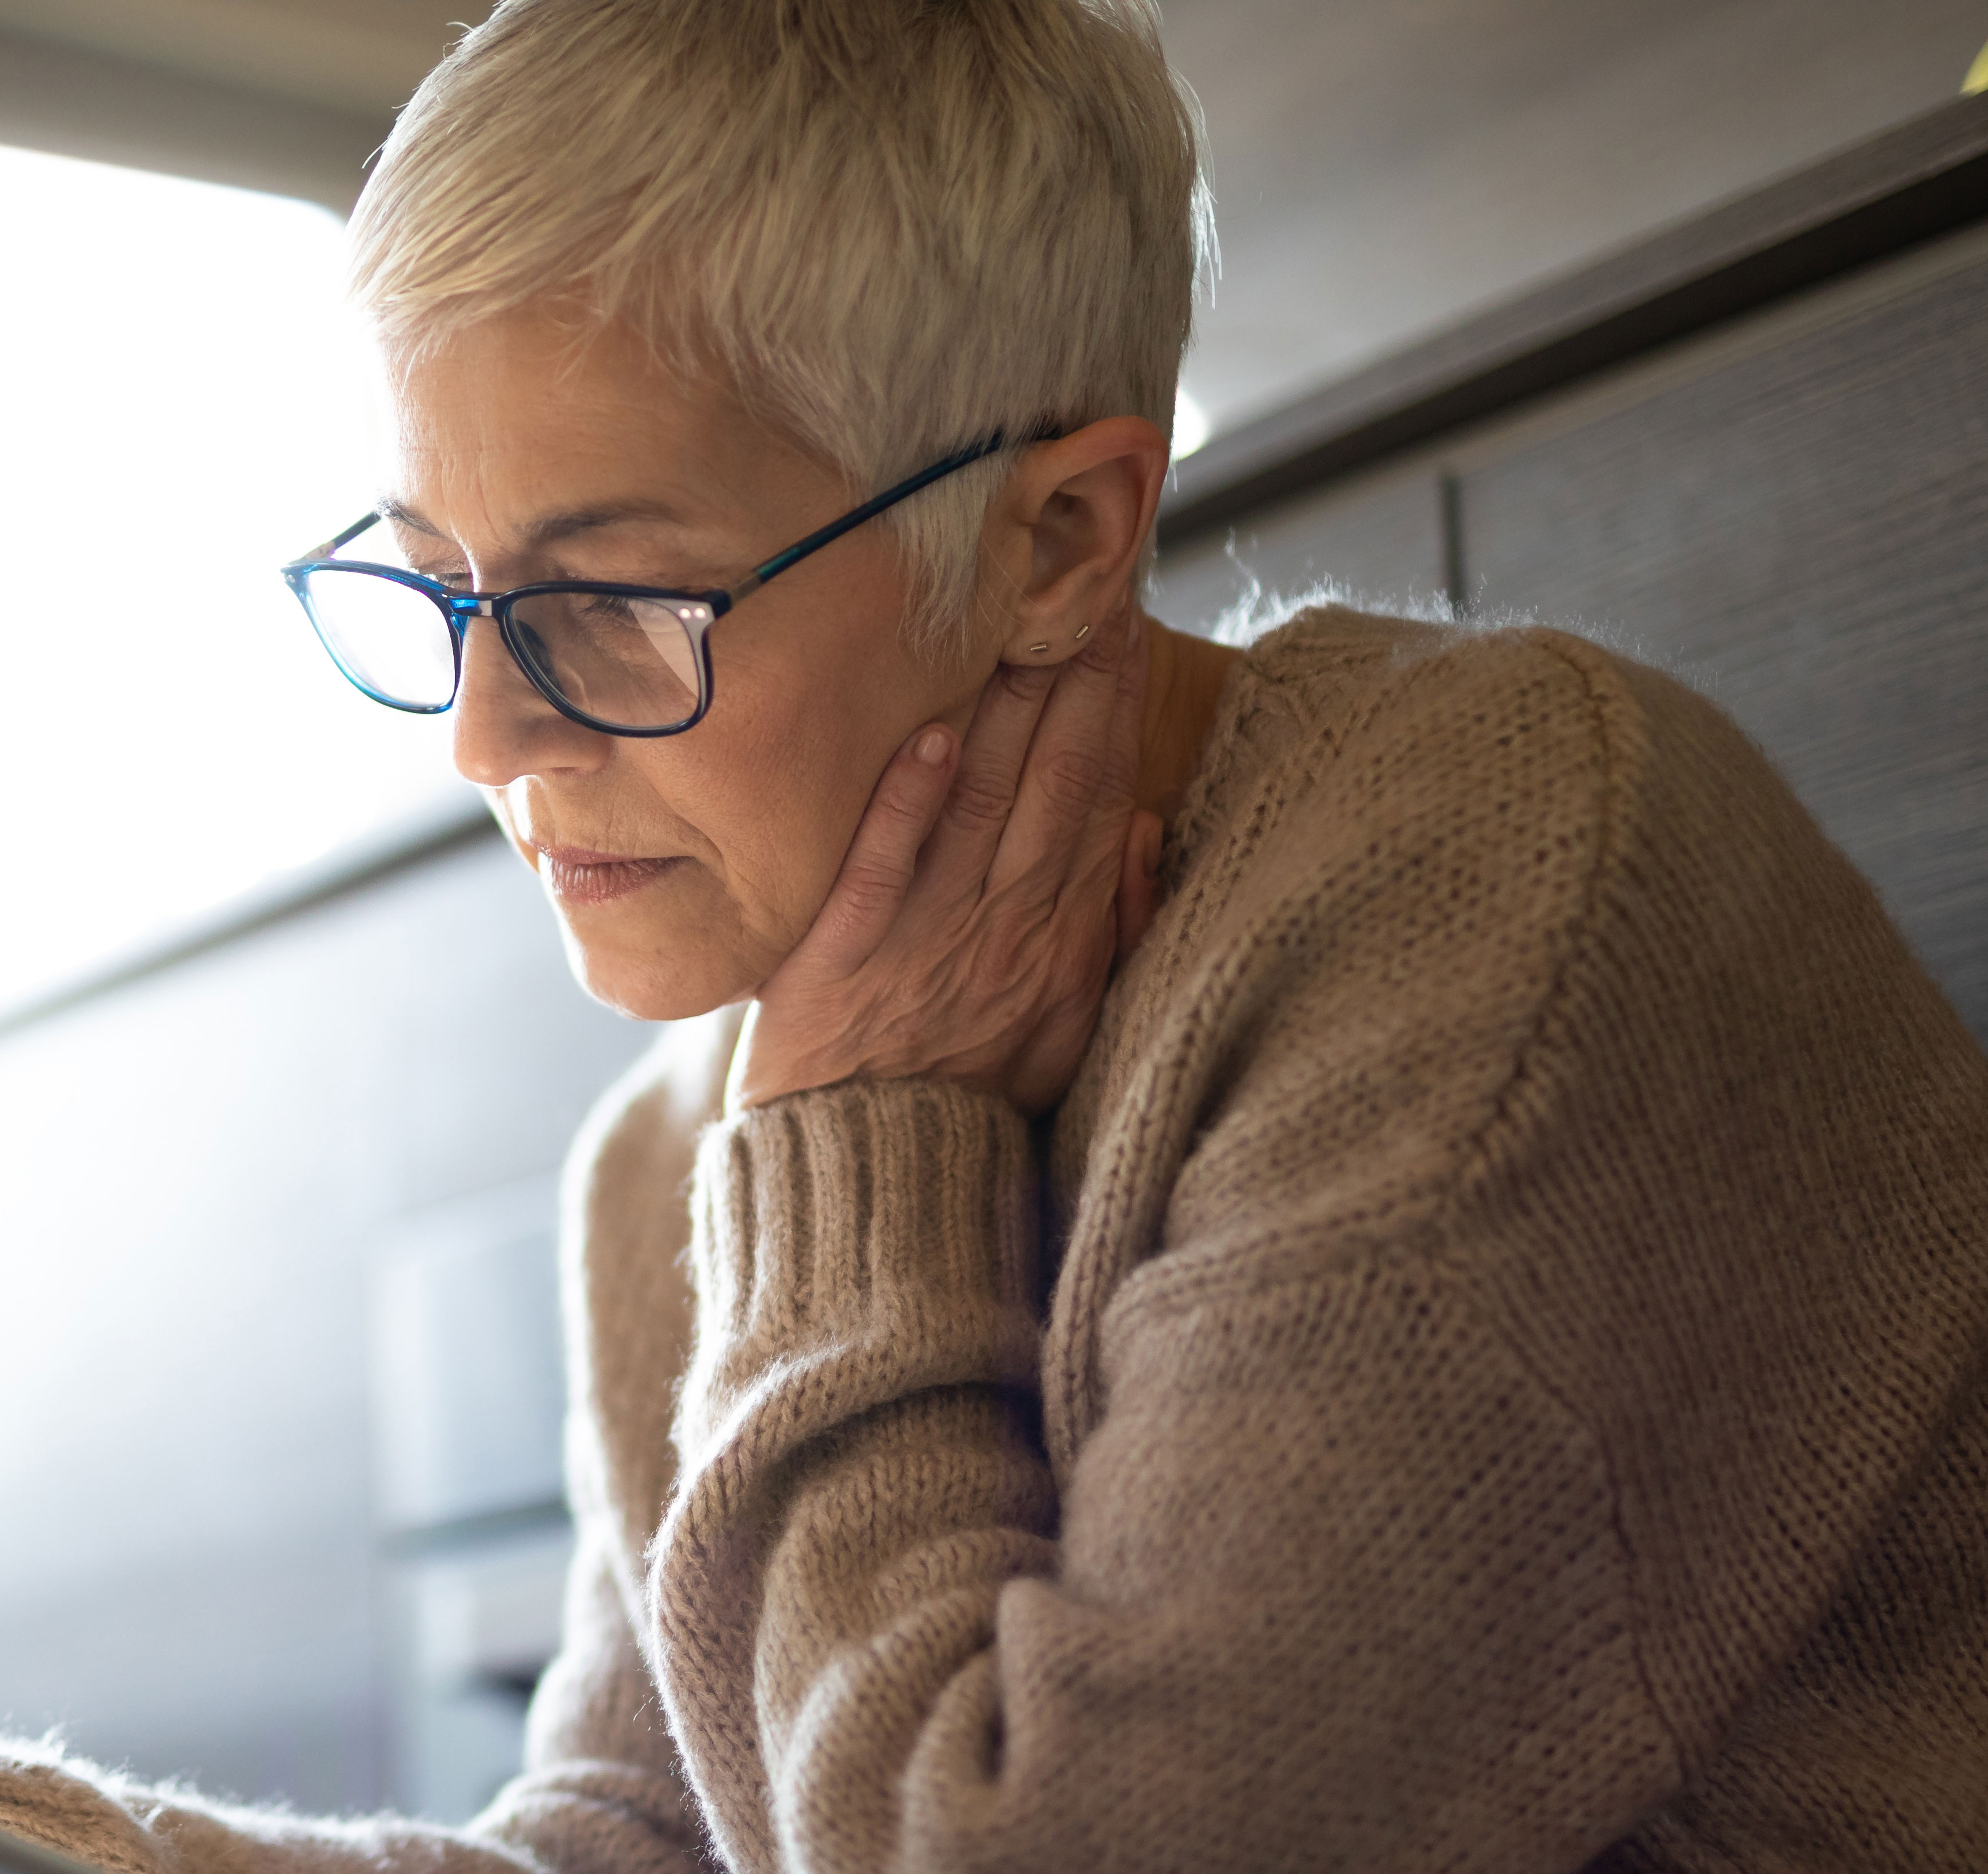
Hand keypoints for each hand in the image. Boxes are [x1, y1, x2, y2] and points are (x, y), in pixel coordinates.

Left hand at [734, 618, 1161, 1114]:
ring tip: (1019, 627)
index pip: (1100, 793)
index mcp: (1059, 935)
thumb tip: (1144, 829)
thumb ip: (1113, 929)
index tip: (1125, 618)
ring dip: (1003, 713)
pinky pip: (881, 870)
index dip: (1115, 702)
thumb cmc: (968, 1089)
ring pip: (977, 805)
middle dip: (1078, 680)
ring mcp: (925, 939)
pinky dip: (904, 803)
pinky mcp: (843, 960)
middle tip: (1092, 584)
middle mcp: (1004, 926)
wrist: (876, 1175)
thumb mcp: (1070, 1023)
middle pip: (1055, 782)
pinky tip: (922, 737)